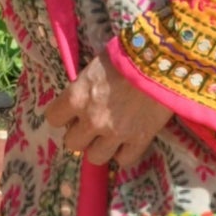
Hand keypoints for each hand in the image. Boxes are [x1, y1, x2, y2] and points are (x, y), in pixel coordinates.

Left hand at [44, 48, 172, 170]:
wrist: (162, 59)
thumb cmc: (127, 54)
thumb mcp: (96, 66)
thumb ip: (84, 87)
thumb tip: (80, 98)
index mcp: (77, 97)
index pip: (53, 119)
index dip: (62, 116)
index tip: (70, 113)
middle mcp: (91, 120)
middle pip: (72, 143)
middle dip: (80, 134)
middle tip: (91, 125)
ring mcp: (115, 133)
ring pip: (95, 158)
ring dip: (100, 148)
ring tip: (109, 137)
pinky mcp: (140, 140)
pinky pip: (124, 160)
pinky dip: (124, 153)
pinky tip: (128, 142)